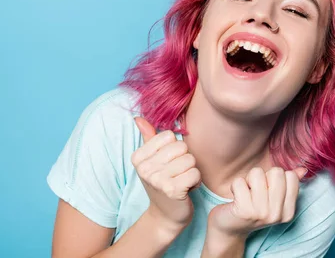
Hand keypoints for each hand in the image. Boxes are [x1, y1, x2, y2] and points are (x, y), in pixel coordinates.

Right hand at [132, 117, 201, 232]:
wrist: (165, 216)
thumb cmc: (161, 184)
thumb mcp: (152, 161)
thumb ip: (148, 138)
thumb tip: (138, 118)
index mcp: (138, 157)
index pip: (169, 136)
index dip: (175, 148)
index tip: (169, 163)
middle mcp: (144, 168)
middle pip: (181, 147)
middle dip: (185, 160)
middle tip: (177, 174)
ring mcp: (157, 180)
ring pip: (190, 160)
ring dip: (191, 172)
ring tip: (182, 181)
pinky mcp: (172, 190)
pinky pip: (195, 173)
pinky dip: (195, 182)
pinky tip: (187, 189)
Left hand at [207, 166, 307, 238]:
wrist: (230, 228)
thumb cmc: (252, 207)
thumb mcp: (272, 198)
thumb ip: (288, 183)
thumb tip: (302, 169)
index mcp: (289, 211)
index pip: (290, 176)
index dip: (275, 177)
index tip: (266, 190)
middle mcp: (277, 214)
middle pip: (276, 172)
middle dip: (262, 176)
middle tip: (254, 191)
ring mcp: (261, 213)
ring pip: (257, 173)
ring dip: (247, 180)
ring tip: (245, 193)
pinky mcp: (244, 210)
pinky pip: (239, 181)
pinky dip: (235, 186)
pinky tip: (236, 198)